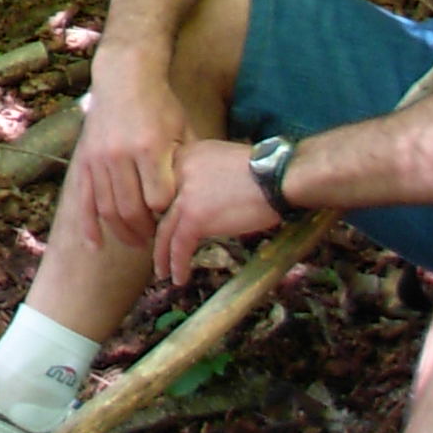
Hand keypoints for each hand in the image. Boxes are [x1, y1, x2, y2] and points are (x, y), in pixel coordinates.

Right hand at [71, 50, 195, 248]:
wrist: (124, 76)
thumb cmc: (160, 104)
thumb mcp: (182, 130)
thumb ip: (185, 165)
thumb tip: (195, 199)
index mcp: (150, 148)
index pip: (159, 200)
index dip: (168, 215)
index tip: (175, 220)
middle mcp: (121, 155)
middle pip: (132, 210)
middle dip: (146, 231)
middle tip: (157, 240)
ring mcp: (99, 158)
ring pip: (108, 209)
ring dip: (123, 232)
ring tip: (138, 243)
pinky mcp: (85, 159)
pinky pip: (84, 199)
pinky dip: (89, 225)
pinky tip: (96, 245)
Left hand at [149, 137, 282, 285]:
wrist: (278, 175)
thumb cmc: (261, 169)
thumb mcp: (220, 159)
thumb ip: (200, 173)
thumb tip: (196, 197)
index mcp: (183, 155)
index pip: (161, 185)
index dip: (158, 209)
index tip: (158, 225)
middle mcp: (175, 172)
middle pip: (157, 208)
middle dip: (155, 233)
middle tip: (156, 250)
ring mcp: (182, 195)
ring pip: (164, 230)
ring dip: (162, 255)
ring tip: (163, 272)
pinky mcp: (194, 216)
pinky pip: (179, 245)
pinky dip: (177, 264)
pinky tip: (179, 278)